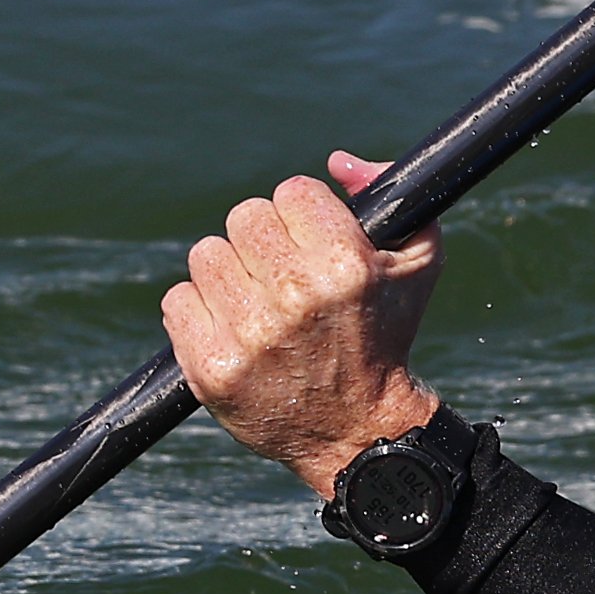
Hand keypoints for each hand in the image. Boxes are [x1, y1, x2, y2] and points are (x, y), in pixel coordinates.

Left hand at [160, 152, 443, 498]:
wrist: (360, 431)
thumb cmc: (386, 336)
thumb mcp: (416, 264)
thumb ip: (391, 196)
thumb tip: (339, 163)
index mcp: (347, 265)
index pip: (292, 192)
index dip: (302, 214)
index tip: (310, 241)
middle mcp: (297, 296)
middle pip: (244, 216)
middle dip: (262, 239)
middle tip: (279, 272)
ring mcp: (251, 335)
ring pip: (206, 255)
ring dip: (228, 274)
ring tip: (256, 303)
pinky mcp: (213, 367)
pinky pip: (178, 301)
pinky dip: (199, 311)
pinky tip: (231, 328)